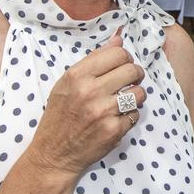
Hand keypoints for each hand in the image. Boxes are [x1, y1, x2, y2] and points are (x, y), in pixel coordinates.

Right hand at [26, 30, 144, 176]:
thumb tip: (118, 39)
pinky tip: (117, 118)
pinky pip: (135, 114)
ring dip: (136, 95)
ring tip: (125, 100)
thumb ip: (94, 60)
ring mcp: (103, 112)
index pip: (118, 53)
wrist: (54, 153)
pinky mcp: (113, 130)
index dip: (126, 58)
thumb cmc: (60, 115)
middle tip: (131, 80)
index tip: (124, 65)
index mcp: (77, 75)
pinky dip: (129, 116)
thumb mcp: (67, 83)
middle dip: (136, 74)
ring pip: (139, 93)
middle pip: (132, 70)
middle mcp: (90, 91)